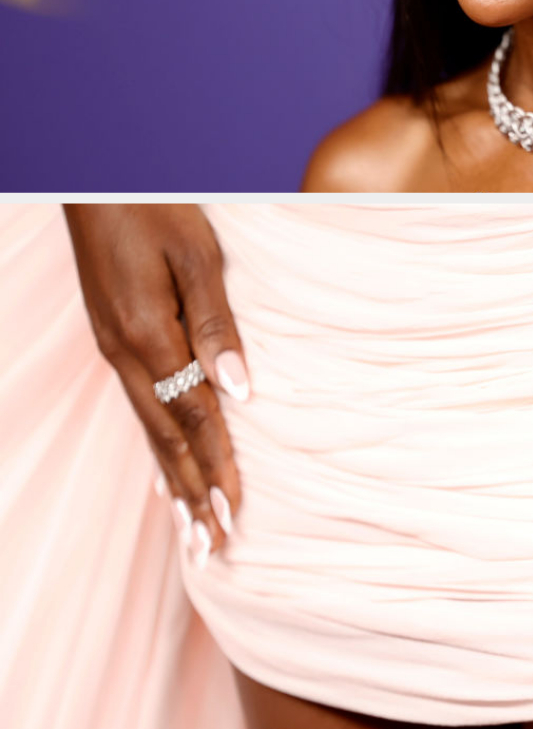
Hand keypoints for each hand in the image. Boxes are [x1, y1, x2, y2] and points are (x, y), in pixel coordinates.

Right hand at [64, 204, 247, 567]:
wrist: (96, 181)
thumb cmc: (156, 207)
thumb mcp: (197, 255)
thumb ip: (218, 323)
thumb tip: (240, 390)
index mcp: (150, 335)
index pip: (194, 419)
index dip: (218, 468)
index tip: (237, 515)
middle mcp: (126, 354)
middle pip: (167, 439)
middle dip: (195, 493)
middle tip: (215, 547)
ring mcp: (114, 348)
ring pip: (149, 430)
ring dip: (175, 480)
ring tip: (193, 527)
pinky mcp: (113, 338)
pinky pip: (138, 408)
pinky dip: (156, 447)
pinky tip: (164, 470)